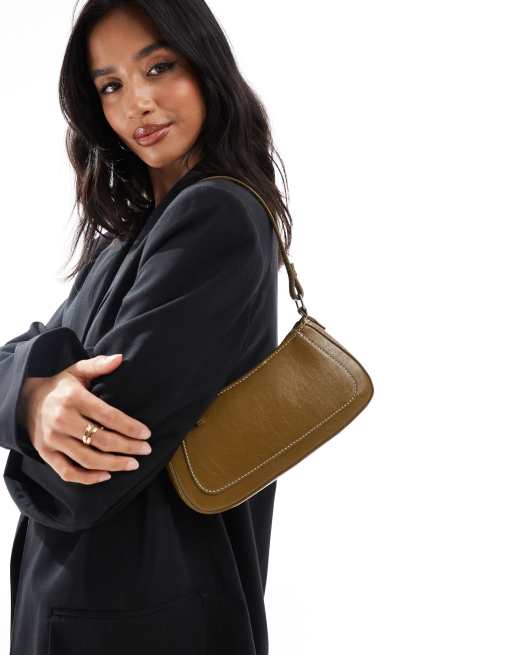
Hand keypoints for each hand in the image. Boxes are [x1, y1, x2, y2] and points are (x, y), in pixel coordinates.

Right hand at [17, 353, 152, 484]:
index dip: (129, 427)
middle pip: (101, 440)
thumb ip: (98, 365)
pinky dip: (87, 478)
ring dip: (114, 464)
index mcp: (73, 398)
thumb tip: (120, 358)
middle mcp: (62, 419)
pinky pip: (67, 472)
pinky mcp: (46, 453)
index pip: (107, 416)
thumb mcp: (77, 370)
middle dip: (128, 447)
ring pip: (87, 459)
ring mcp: (52, 439)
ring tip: (133, 464)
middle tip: (146, 450)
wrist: (26, 401)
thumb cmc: (60, 386)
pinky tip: (106, 475)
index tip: (146, 433)